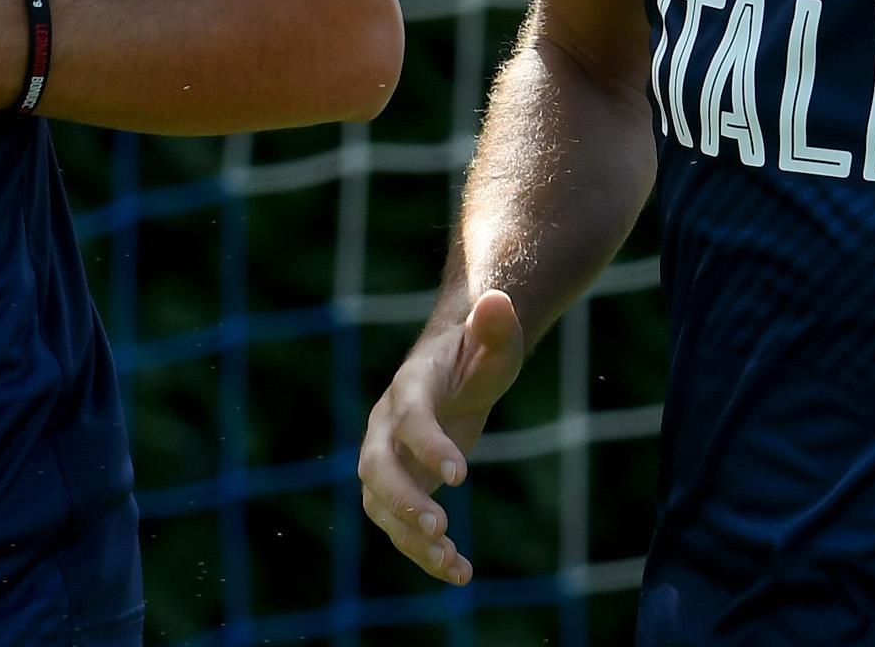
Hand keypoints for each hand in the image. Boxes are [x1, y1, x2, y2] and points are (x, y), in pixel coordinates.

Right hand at [358, 289, 527, 586]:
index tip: (461, 475)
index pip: (409, 417)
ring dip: (411, 538)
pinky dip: (424, 553)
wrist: (454, 371)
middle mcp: (387, 426)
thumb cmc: (476, 353)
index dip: (428, 445)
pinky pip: (400, 528)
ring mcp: (388, 461)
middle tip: (441, 527)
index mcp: (410, 387)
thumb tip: (498, 301)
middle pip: (376, 467)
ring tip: (454, 563)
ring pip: (381, 507)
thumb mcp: (494, 339)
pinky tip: (461, 572)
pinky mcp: (399, 489)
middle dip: (403, 500)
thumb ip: (495, 326)